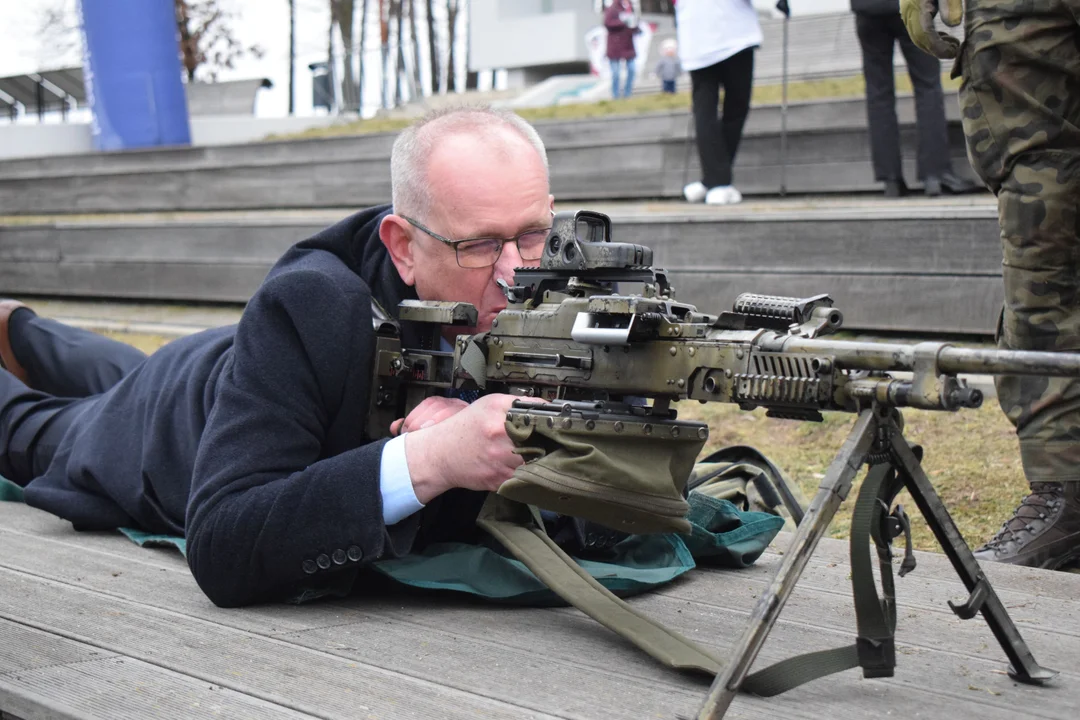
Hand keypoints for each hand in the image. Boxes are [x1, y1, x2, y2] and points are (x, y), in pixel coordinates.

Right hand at [403, 394, 542, 503]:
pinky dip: (524, 474)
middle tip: (553, 443)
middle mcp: (501, 442)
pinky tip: (519, 467)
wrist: (441, 454)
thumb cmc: (466, 428)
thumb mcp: (491, 404)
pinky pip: (521, 479)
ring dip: (538, 462)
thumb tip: (548, 407)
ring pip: (533, 465)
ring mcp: (500, 464)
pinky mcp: (498, 481)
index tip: (561, 428)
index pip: (540, 422)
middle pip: (541, 445)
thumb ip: (520, 403)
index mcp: (501, 419)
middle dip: (548, 445)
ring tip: (535, 455)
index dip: (553, 426)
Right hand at [900, 0, 961, 58]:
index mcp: (918, 5)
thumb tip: (954, 25)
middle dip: (936, 50)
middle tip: (955, 51)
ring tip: (953, 44)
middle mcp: (909, 10)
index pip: (924, 33)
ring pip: (917, 37)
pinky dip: (931, 39)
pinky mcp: (911, 11)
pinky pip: (918, 30)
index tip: (952, 53)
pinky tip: (945, 37)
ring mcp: (908, 12)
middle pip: (918, 38)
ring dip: (934, 46)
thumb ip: (950, 4)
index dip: (938, 47)